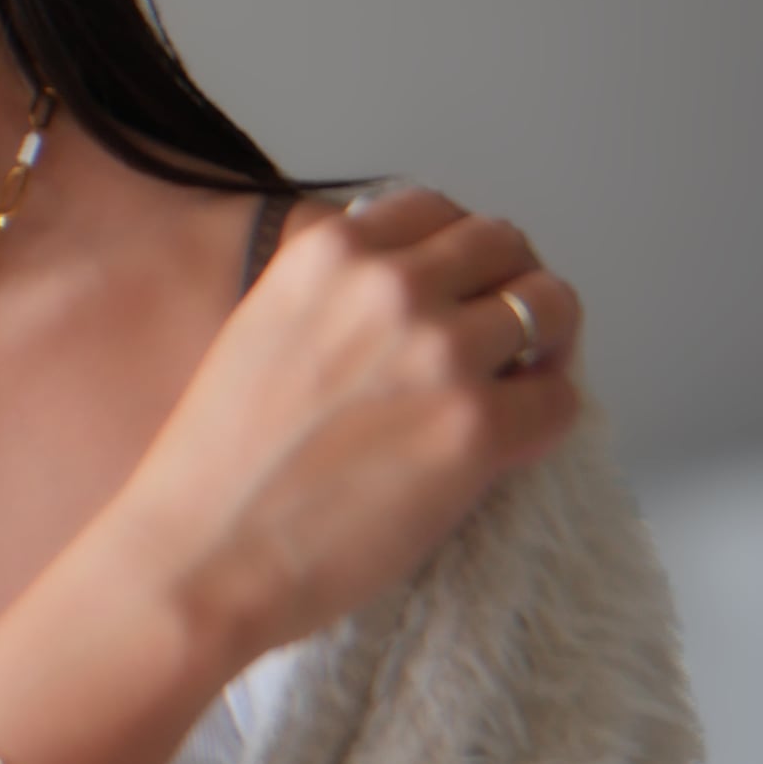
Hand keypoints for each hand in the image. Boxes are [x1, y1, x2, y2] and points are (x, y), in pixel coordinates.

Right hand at [113, 184, 583, 663]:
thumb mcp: (263, 327)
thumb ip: (334, 292)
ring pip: (551, 306)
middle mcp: (390, 285)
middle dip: (511, 285)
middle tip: (506, 338)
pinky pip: (560, 397)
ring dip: (545, 343)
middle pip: (505, 244)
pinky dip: (549, 415)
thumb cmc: (220, 465)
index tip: (461, 290)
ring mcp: (440, 353)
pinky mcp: (476, 428)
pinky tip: (513, 441)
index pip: (437, 209)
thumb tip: (411, 286)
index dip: (460, 253)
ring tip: (520, 385)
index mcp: (330, 252)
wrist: (202, 554)